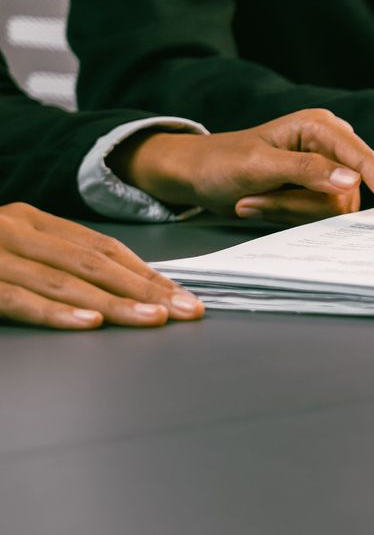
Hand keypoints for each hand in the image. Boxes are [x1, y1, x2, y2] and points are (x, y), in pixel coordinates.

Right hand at [0, 202, 201, 328]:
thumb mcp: (14, 247)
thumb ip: (56, 259)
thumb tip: (120, 286)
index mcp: (32, 221)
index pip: (101, 247)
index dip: (145, 272)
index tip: (181, 294)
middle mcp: (15, 232)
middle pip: (92, 264)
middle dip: (145, 289)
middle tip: (186, 309)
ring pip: (63, 282)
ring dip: (114, 303)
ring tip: (154, 318)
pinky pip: (19, 300)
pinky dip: (57, 312)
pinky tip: (90, 321)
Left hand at [117, 109, 373, 223]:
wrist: (193, 175)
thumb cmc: (220, 162)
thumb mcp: (259, 166)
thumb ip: (307, 171)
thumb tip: (352, 181)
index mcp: (321, 127)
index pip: (365, 161)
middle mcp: (330, 145)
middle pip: (345, 192)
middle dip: (301, 204)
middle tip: (256, 201)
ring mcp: (325, 170)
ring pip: (331, 209)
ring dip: (289, 212)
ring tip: (253, 201)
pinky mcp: (316, 190)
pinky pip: (318, 215)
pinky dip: (287, 215)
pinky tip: (259, 204)